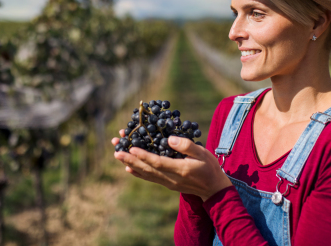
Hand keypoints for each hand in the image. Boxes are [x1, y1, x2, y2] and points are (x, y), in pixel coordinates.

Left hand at [111, 135, 231, 200]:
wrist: (214, 190)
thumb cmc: (210, 167)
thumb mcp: (203, 153)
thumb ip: (187, 146)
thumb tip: (169, 139)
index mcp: (180, 169)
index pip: (158, 162)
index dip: (143, 155)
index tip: (131, 147)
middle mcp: (171, 178)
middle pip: (147, 168)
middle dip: (131, 158)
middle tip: (116, 150)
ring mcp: (168, 182)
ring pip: (146, 173)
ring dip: (131, 164)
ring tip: (118, 155)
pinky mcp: (167, 184)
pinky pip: (149, 178)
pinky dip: (138, 173)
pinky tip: (128, 168)